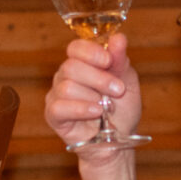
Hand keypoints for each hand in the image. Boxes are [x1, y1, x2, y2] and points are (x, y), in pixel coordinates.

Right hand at [45, 32, 143, 157]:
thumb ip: (120, 61)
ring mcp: (56, 95)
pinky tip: (96, 113)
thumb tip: (118, 38)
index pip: (75, 48)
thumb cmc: (121, 111)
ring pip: (66, 87)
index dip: (91, 52)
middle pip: (71, 66)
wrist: (118, 141)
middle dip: (99, 78)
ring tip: (106, 108)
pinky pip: (59, 107)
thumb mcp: (128, 82)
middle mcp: (65, 76)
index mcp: (83, 63)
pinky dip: (80, 109)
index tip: (108, 61)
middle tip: (117, 90)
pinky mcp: (52, 115)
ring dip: (93, 97)